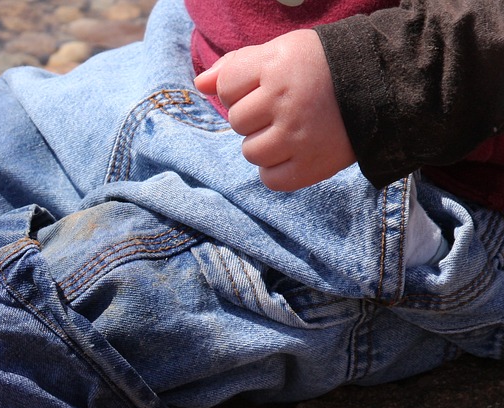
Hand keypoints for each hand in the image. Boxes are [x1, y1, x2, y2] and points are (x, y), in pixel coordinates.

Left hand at [195, 29, 355, 191]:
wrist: (386, 87)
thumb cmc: (323, 68)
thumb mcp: (282, 52)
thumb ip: (236, 66)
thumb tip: (198, 84)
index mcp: (277, 65)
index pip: (226, 86)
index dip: (243, 88)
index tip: (269, 84)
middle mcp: (285, 100)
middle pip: (236, 120)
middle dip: (255, 115)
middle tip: (289, 106)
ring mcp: (298, 136)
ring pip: (250, 151)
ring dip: (265, 143)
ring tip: (294, 128)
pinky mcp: (311, 166)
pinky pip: (270, 178)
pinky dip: (278, 169)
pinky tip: (298, 151)